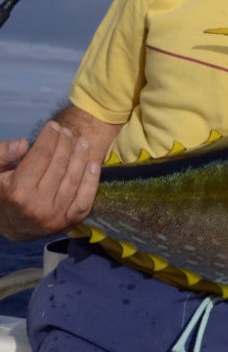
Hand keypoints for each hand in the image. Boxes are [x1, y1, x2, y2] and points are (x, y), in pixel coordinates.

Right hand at [0, 121, 100, 240]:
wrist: (13, 225)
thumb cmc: (2, 193)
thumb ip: (2, 155)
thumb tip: (23, 143)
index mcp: (17, 192)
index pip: (40, 156)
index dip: (49, 137)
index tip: (53, 125)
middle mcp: (37, 206)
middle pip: (59, 165)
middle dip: (66, 143)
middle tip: (68, 131)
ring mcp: (55, 216)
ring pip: (74, 179)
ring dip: (81, 157)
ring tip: (82, 141)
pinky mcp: (69, 222)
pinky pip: (86, 198)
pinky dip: (92, 180)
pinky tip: (93, 164)